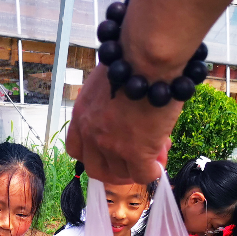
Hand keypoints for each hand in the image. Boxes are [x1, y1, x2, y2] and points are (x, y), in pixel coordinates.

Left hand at [66, 65, 176, 184]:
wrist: (147, 59)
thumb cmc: (132, 60)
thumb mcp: (106, 84)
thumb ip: (107, 105)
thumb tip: (126, 119)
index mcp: (81, 116)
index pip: (77, 150)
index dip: (95, 155)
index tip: (109, 154)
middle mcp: (91, 134)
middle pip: (97, 169)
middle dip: (115, 170)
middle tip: (132, 163)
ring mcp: (112, 146)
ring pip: (122, 173)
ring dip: (138, 167)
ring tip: (156, 152)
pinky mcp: (136, 152)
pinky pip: (143, 175)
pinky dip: (152, 172)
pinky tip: (159, 165)